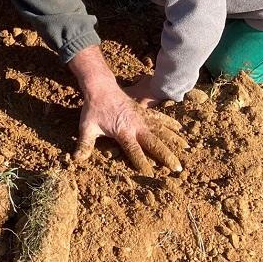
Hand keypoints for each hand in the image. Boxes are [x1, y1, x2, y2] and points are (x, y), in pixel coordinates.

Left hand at [67, 46, 184, 174]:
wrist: (101, 87)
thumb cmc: (93, 108)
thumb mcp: (86, 127)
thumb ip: (84, 144)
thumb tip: (76, 159)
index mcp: (123, 131)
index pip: (134, 151)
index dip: (142, 163)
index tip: (150, 174)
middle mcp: (136, 125)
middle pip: (154, 143)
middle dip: (166, 156)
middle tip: (177, 168)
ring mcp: (143, 117)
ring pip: (162, 130)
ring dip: (174, 140)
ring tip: (187, 149)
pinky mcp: (145, 111)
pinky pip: (160, 118)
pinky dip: (170, 123)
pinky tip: (180, 129)